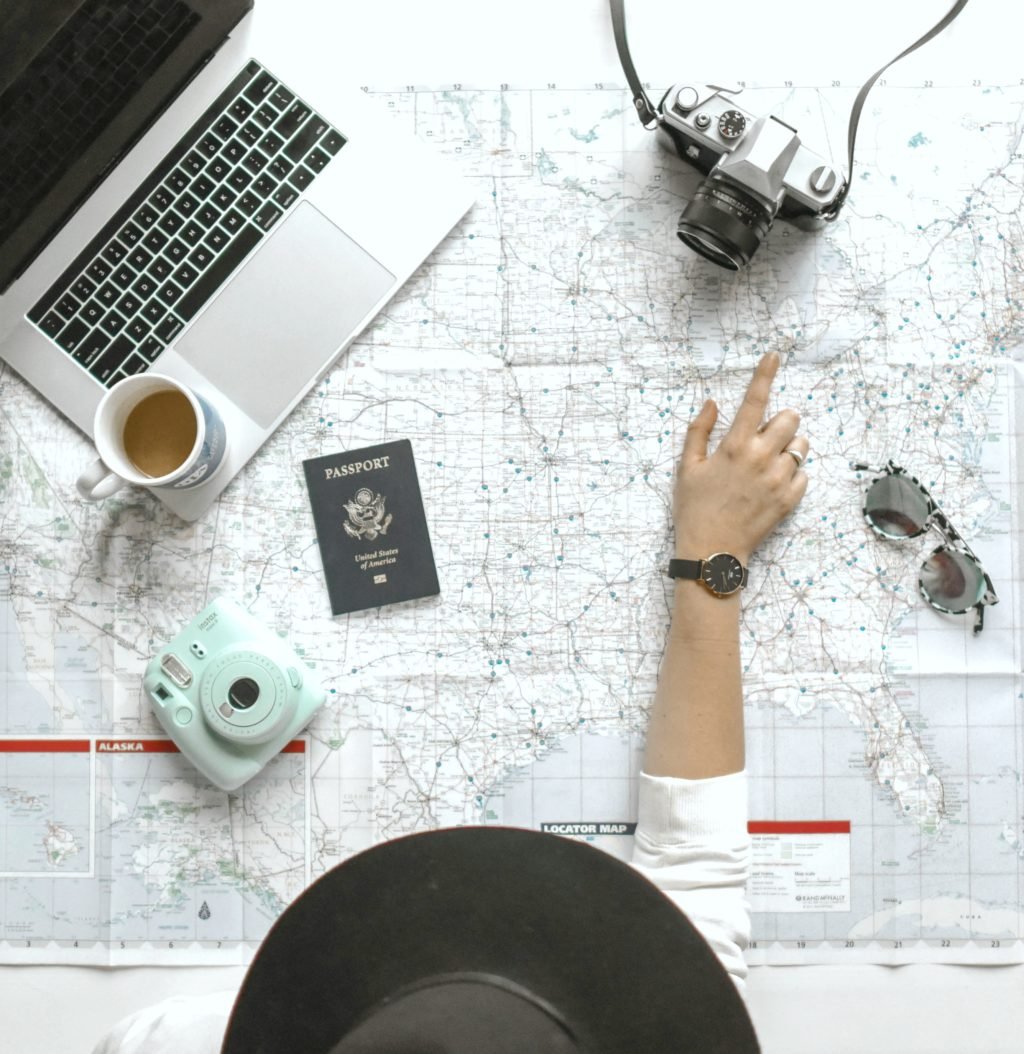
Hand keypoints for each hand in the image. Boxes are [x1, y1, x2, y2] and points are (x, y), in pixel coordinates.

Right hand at [673, 352, 807, 564]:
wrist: (712, 552)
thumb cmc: (694, 508)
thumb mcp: (687, 467)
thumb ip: (699, 431)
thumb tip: (713, 403)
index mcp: (734, 446)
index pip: (755, 400)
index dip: (765, 373)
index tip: (775, 355)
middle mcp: (760, 458)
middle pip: (790, 419)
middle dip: (781, 421)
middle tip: (765, 436)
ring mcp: (778, 480)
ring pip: (801, 446)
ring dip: (789, 447)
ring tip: (769, 463)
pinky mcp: (789, 500)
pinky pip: (803, 475)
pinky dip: (792, 475)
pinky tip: (772, 485)